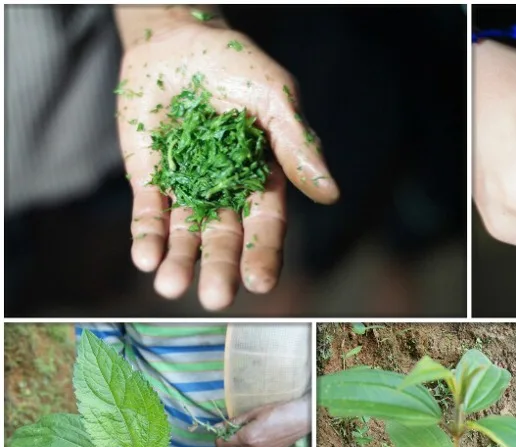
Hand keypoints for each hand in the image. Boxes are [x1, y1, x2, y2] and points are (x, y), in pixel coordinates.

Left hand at [114, 6, 338, 309]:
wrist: (176, 38)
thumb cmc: (236, 64)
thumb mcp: (275, 97)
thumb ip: (297, 144)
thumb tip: (330, 194)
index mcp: (264, 177)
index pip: (266, 224)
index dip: (263, 253)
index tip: (260, 283)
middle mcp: (227, 190)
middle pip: (225, 236)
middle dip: (219, 267)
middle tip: (215, 299)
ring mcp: (186, 185)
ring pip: (185, 232)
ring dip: (179, 260)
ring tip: (170, 286)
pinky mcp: (149, 177)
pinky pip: (149, 211)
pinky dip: (147, 236)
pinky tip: (145, 258)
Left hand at [215, 397, 310, 446]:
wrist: (301, 418)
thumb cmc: (279, 411)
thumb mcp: (255, 412)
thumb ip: (234, 421)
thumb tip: (217, 426)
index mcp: (246, 438)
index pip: (222, 445)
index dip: (218, 438)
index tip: (221, 431)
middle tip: (230, 435)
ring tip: (242, 438)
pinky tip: (254, 441)